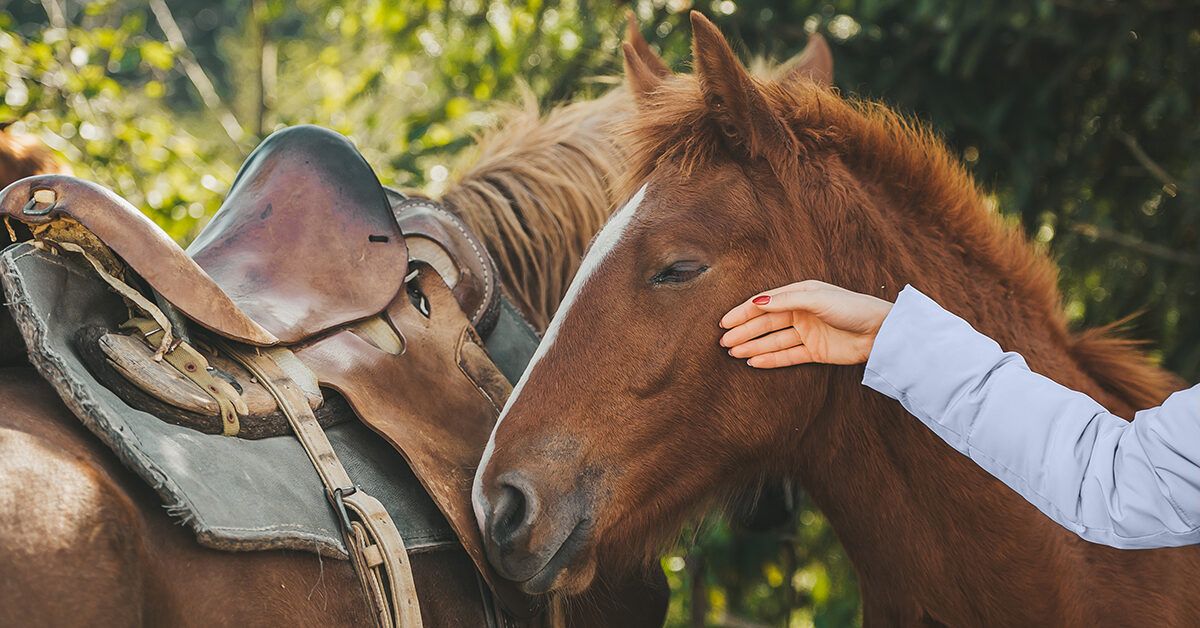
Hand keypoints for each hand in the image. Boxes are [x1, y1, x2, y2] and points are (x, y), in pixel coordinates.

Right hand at [719, 280, 893, 367]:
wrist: (880, 332)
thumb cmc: (852, 307)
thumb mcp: (816, 298)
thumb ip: (785, 301)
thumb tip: (756, 303)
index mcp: (799, 295)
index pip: (764, 304)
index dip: (743, 313)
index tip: (724, 322)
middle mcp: (801, 313)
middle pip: (766, 324)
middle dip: (744, 332)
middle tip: (723, 342)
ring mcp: (807, 333)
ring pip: (773, 340)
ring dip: (753, 346)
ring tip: (732, 353)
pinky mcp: (815, 352)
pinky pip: (787, 356)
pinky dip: (770, 359)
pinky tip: (753, 362)